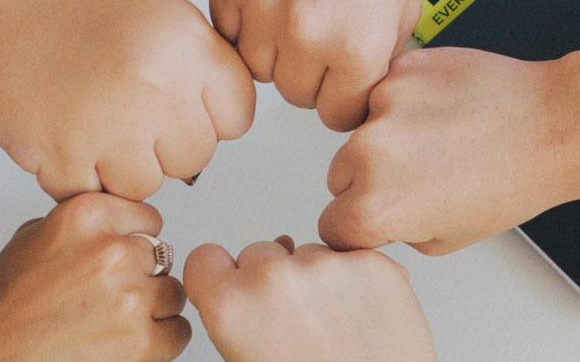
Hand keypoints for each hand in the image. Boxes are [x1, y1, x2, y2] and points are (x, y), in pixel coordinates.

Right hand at [0, 0, 255, 200]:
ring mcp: (109, 128)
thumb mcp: (161, 16)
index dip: (207, 115)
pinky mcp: (63, 159)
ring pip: (146, 185)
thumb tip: (221, 125)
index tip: (181, 106)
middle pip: (194, 158)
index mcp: (187, 46)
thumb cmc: (69, 2)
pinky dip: (76, 174)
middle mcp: (154, 87)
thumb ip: (199, 71)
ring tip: (90, 118)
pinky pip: (92, 195)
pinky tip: (63, 130)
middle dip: (164, 143)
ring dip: (120, 165)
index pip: (237, 117)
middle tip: (126, 111)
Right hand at [0, 192, 191, 361]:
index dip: (136, 241)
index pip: (149, 217)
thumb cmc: (8, 302)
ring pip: (174, 293)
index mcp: (86, 216)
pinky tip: (128, 340)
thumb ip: (86, 222)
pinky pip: (178, 331)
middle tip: (111, 295)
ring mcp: (129, 297)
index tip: (122, 258)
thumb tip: (124, 223)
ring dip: (154, 307)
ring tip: (115, 319)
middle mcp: (110, 251)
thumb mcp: (36, 233)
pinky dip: (160, 339)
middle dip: (142, 275)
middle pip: (163, 256)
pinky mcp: (140, 341)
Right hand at [184, 236, 435, 361]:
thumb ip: (233, 319)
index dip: (221, 275)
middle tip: (292, 323)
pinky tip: (360, 319)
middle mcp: (275, 278)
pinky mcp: (373, 265)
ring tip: (332, 328)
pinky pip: (351, 257)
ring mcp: (327, 266)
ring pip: (307, 253)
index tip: (233, 286)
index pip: (206, 258)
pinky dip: (355, 281)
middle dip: (270, 281)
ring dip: (315, 280)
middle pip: (258, 252)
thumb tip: (236, 291)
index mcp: (233, 306)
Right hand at [209, 0, 420, 130]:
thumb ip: (381, 56)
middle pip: (297, 96)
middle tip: (323, 40)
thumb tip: (361, 90)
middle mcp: (307, 33)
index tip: (343, 86)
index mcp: (358, 45)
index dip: (344, 99)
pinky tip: (271, 0)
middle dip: (312, 75)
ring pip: (258, 68)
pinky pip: (229, 31)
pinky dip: (246, 23)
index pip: (339, 115)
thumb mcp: (405, 3)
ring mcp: (262, 7)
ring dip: (276, 51)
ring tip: (296, 15)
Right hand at [319, 48, 579, 254]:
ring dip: (386, 138)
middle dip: (368, 180)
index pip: (331, 226)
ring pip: (359, 130)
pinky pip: (383, 92)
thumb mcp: (445, 239)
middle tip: (421, 177)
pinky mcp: (401, 69)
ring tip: (439, 141)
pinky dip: (405, 102)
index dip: (358, 227)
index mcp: (376, 206)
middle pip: (339, 175)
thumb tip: (371, 215)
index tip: (378, 219)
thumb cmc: (513, 182)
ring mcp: (384, 104)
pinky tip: (442, 112)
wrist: (552, 124)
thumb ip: (393, 230)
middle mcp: (370, 153)